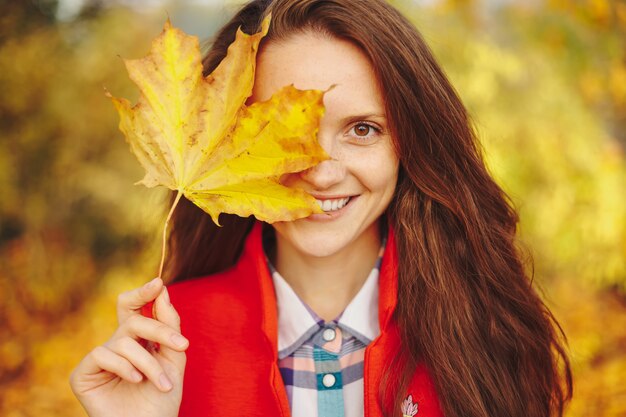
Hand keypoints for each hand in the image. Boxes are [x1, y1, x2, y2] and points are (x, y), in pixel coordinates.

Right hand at [69, 278, 187, 416]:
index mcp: (136, 339)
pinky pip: (102, 354)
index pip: (134, 307)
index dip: (143, 293)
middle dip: (159, 329)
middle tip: (181, 345)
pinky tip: (135, 380)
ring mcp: (99, 359)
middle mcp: (116, 345)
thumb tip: (162, 290)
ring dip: (149, 363)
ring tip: (162, 384)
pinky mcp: (82, 374)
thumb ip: (169, 324)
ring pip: (124, 340)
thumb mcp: (173, 357)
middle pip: (131, 319)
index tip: (158, 283)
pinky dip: (124, 367)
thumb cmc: (162, 399)